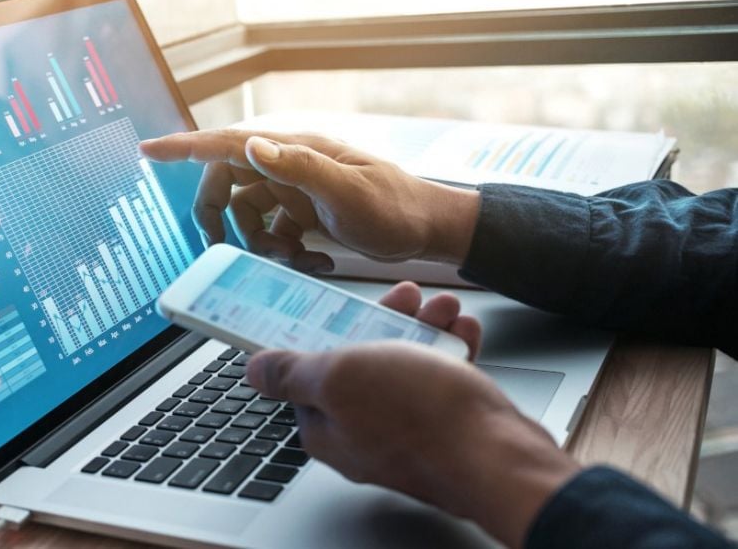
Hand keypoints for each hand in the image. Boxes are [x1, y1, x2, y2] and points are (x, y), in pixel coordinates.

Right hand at [140, 129, 479, 270]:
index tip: (147, 150)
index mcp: (292, 151)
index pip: (226, 143)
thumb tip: (253, 147)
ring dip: (258, 244)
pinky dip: (282, 253)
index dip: (183, 147)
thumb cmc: (395, 206)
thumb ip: (300, 168)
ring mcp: (294, 190)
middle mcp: (287, 166)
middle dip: (220, 219)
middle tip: (223, 249)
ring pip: (246, 215)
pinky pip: (271, 233)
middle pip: (226, 185)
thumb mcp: (348, 191)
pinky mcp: (303, 213)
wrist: (426, 230)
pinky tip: (312, 263)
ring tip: (293, 259)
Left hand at [247, 285, 578, 547]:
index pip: (306, 374)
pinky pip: (441, 382)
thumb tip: (255, 371)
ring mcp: (406, 432)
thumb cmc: (423, 420)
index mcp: (327, 426)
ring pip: (406, 367)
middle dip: (384, 322)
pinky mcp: (445, 430)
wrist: (500, 457)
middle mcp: (363, 434)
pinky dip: (451, 352)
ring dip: (424, 329)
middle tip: (405, 298)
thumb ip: (293, 372)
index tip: (336, 306)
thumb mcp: (339, 377)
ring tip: (444, 309)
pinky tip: (463, 333)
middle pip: (361, 365)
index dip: (321, 333)